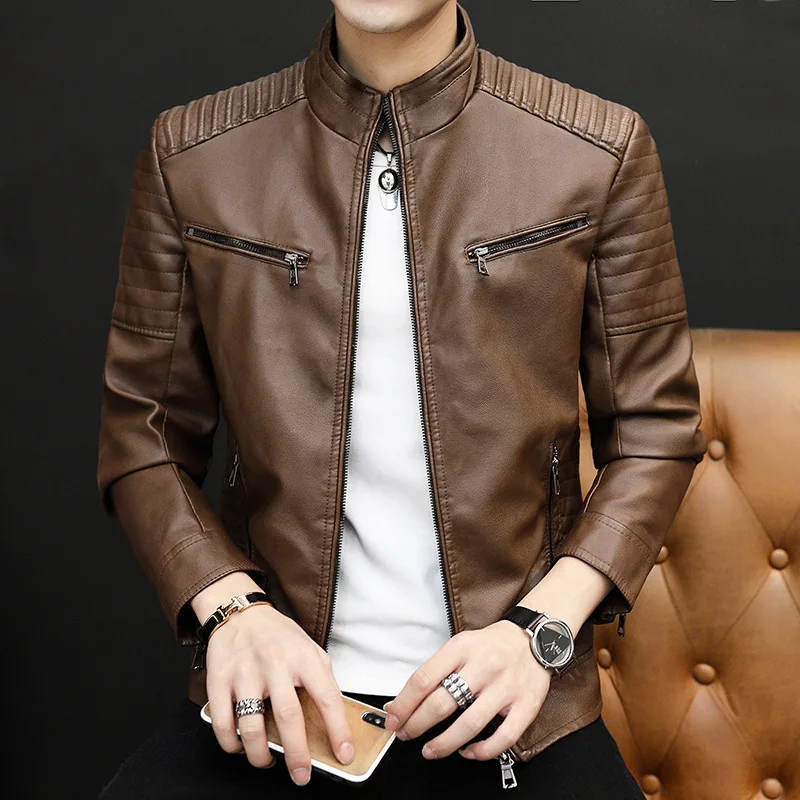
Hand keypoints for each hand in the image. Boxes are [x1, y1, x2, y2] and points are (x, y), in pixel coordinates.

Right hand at [203, 602, 353, 785]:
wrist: (241, 614)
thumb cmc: (278, 636)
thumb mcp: (310, 649)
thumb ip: (321, 680)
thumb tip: (336, 721)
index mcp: (303, 657)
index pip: (327, 697)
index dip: (338, 730)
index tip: (343, 753)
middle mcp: (275, 663)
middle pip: (289, 716)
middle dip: (298, 754)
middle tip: (302, 775)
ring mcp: (245, 672)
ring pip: (251, 727)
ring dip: (260, 755)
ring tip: (269, 761)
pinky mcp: (219, 681)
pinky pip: (223, 724)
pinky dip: (232, 744)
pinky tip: (241, 747)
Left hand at [382, 621, 551, 760]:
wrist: (536, 638)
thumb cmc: (492, 645)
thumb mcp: (460, 645)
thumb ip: (436, 670)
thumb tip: (404, 701)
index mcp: (462, 647)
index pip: (424, 678)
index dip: (404, 703)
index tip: (393, 719)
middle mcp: (484, 666)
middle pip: (442, 702)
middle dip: (417, 724)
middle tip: (406, 734)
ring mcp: (506, 687)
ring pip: (470, 723)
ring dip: (444, 743)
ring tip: (430, 750)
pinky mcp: (526, 705)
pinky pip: (504, 737)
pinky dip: (482, 751)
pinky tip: (468, 752)